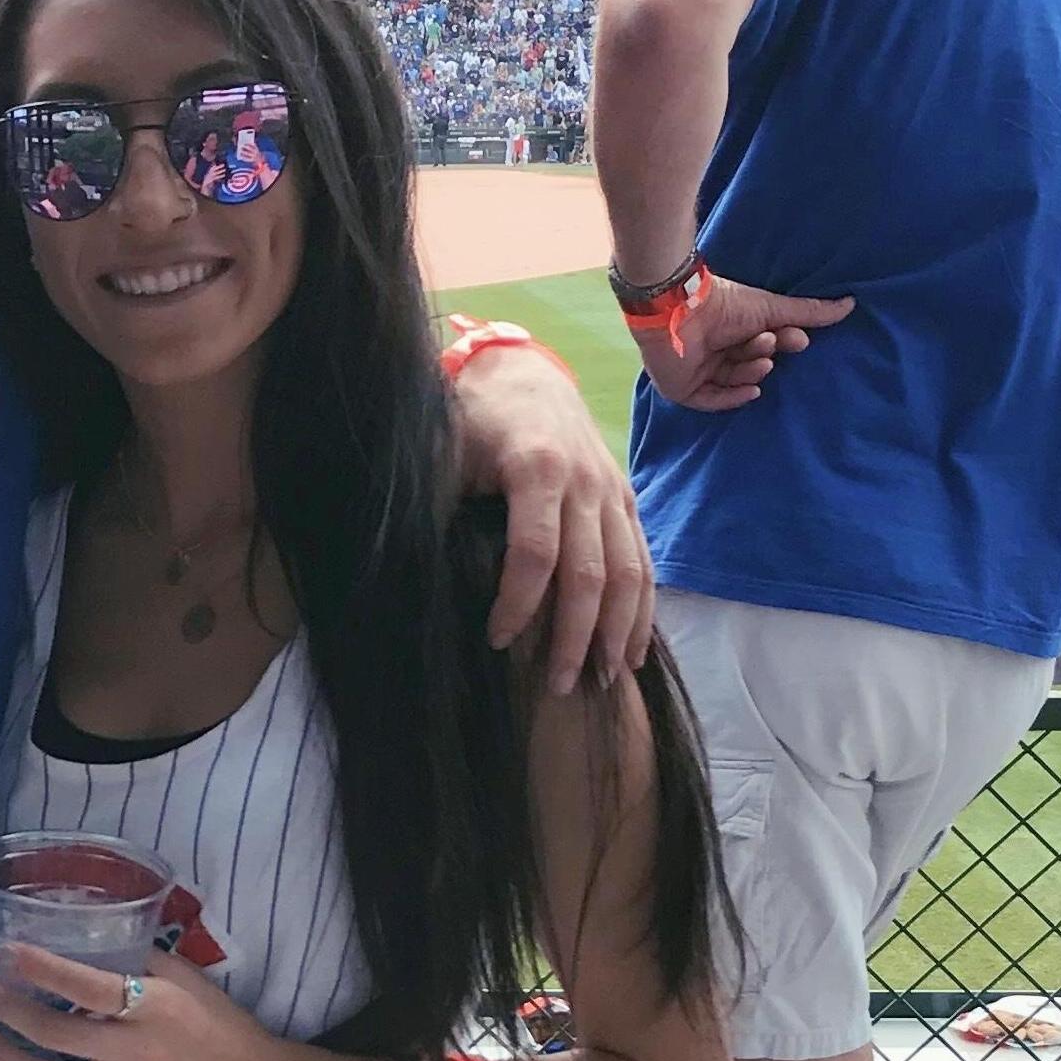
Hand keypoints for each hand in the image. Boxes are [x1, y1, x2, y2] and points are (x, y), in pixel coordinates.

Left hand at [0, 945, 313, 1060]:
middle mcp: (130, 1054)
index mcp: (152, 1009)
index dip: (42, 967)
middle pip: (50, 1032)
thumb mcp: (191, 983)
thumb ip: (143, 961)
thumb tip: (93, 937)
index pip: (87, 987)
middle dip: (3, 1007)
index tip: (8, 950)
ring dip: (0, 1055)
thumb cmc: (224, 1030)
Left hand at [449, 337, 653, 687]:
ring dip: (618, 632)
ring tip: (602, 681)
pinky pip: (643, 561)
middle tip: (558, 686)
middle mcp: (585, 482)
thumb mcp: (448, 452)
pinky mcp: (626, 500)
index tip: (498, 641)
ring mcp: (612, 492)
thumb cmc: (475, 419)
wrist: (524, 374)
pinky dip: (642, 608)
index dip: (518, 603)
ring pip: (629, 573)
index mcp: (537, 469)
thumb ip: (444, 506)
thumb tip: (417, 570)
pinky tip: (630, 651)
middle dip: (575, 636)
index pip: (535, 554)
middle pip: (590, 574)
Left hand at [632, 270, 853, 415]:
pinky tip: (751, 390)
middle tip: (772, 344)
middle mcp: (715, 350)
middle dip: (764, 355)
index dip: (781, 342)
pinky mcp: (683, 389)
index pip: (762, 344)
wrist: (682, 310)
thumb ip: (809, 312)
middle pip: (749, 363)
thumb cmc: (726, 304)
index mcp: (733, 329)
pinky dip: (732, 398)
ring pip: (734, 380)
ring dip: (752, 371)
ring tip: (759, 357)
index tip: (797, 337)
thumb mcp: (772, 309)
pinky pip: (712, 401)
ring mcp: (698, 370)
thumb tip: (850, 304)